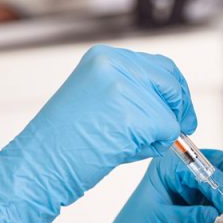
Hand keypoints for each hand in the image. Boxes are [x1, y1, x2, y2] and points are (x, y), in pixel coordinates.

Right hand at [0, 46, 196, 222]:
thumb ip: (134, 94)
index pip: (160, 66)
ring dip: (163, 132)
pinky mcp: (131, 115)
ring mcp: (123, 88)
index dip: (175, 91)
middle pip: (170, 81)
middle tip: (184, 128)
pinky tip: (129, 151)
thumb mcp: (100, 100)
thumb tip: (169, 106)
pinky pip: (166, 131)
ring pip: (169, 111)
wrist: (38, 164)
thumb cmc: (64, 142)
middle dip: (181, 107)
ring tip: (134, 145)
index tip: (180, 110)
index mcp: (105, 58)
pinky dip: (156, 146)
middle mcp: (114, 65)